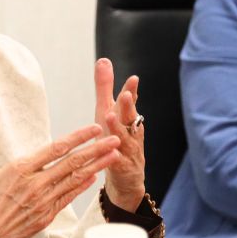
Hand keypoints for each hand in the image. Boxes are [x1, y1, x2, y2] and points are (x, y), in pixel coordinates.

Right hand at [0, 123, 120, 237]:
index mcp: (19, 170)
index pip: (54, 149)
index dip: (77, 137)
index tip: (93, 128)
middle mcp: (34, 185)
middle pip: (71, 163)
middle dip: (96, 149)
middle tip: (116, 137)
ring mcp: (41, 203)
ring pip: (74, 180)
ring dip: (96, 166)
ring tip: (114, 155)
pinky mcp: (44, 218)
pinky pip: (67, 198)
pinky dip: (82, 186)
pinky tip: (94, 177)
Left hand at [95, 58, 145, 210]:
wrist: (127, 177)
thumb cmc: (115, 139)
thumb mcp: (108, 112)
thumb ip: (105, 88)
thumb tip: (104, 60)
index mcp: (126, 118)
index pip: (129, 102)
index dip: (131, 91)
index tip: (133, 79)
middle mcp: (130, 132)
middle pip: (130, 118)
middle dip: (127, 106)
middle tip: (124, 95)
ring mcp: (128, 150)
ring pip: (124, 139)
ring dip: (118, 129)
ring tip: (109, 117)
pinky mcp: (122, 168)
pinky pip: (118, 163)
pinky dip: (114, 158)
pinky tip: (110, 152)